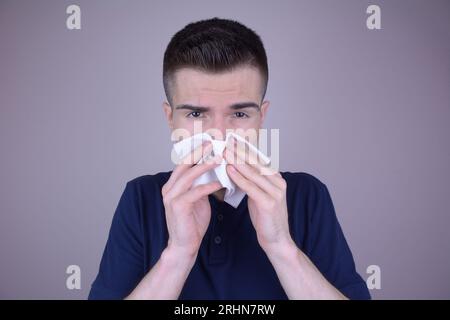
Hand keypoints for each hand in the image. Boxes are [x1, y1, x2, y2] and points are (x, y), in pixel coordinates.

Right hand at [162, 141, 222, 257]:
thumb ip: (200, 185)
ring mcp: (171, 197)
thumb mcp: (198, 199)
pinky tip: (219, 183)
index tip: (209, 142)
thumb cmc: (192, 223)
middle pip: (184, 165)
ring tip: (218, 159)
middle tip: (213, 144)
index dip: (195, 152)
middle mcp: (169, 189)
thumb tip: (213, 171)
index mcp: (172, 185)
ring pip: (189, 176)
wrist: (185, 245)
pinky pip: (195, 192)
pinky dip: (208, 186)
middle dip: (199, 153)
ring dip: (205, 166)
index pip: (183, 164)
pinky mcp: (178, 206)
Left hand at [224, 137, 292, 252]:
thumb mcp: (258, 196)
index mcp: (277, 180)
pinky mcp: (269, 203)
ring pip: (253, 173)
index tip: (232, 142)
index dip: (245, 151)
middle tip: (226, 142)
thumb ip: (251, 183)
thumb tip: (237, 169)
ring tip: (225, 153)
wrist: (277, 240)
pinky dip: (239, 177)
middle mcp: (278, 183)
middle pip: (256, 164)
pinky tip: (229, 170)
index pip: (259, 161)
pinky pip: (251, 187)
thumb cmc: (266, 218)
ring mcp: (275, 193)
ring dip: (237, 162)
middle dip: (240, 153)